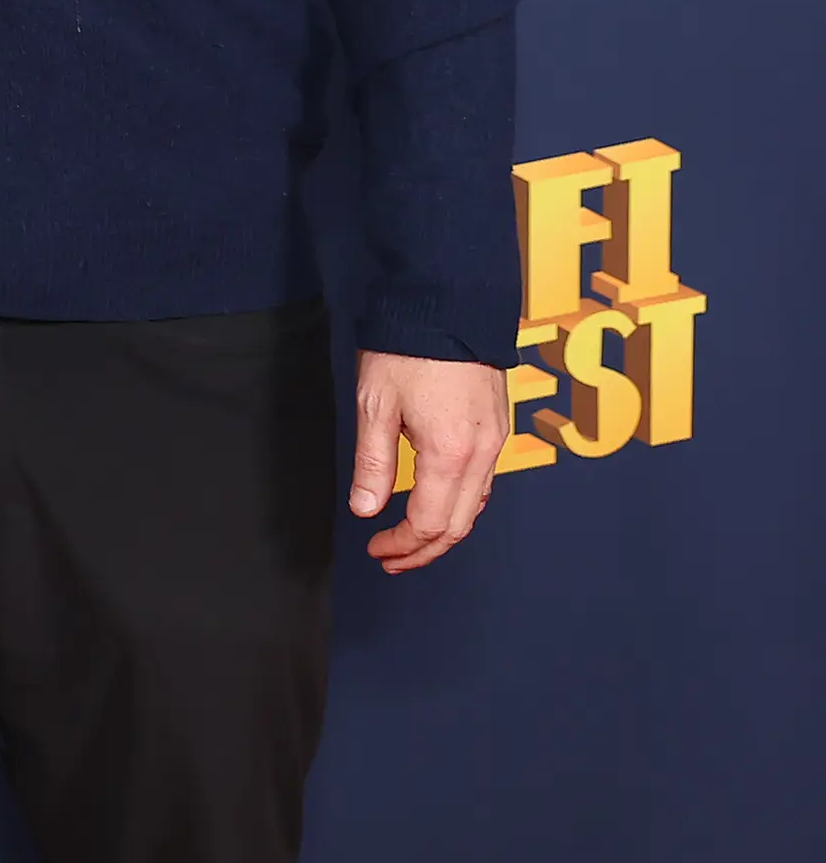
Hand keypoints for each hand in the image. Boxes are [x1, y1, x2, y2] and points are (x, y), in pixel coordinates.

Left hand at [349, 350, 509, 571]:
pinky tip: (437, 503)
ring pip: (476, 506)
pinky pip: (484, 481)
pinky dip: (460, 504)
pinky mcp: (497, 427)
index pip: (431, 523)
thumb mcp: (375, 406)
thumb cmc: (407, 349)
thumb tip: (365, 509)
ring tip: (410, 541)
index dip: (402, 545)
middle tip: (390, 559)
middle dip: (425, 550)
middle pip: (460, 525)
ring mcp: (496, 440)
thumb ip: (373, 462)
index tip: (375, 548)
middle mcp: (482, 453)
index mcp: (450, 453)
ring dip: (444, 531)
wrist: (447, 304)